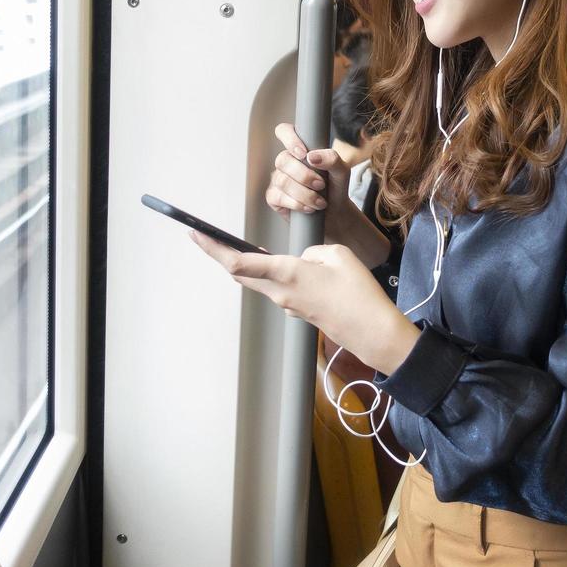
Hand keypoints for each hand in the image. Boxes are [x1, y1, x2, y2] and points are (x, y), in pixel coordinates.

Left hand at [188, 232, 418, 374]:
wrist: (371, 331)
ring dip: (247, 265)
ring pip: (260, 281)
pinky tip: (280, 267)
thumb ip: (312, 252)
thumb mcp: (337, 255)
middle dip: (221, 254)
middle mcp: (281, 292)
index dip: (214, 248)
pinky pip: (279, 288)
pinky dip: (272, 275)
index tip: (195, 234)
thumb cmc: (358, 292)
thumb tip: (302, 261)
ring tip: (238, 248)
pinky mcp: (299, 310)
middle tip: (204, 238)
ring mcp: (289, 304)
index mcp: (287, 274)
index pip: (240, 261)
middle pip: (242, 272)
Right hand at [265, 123, 387, 260]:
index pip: (284, 131)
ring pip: (282, 180)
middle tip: (321, 185)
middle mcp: (286, 162)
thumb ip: (332, 158)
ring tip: (320, 201)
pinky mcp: (274, 197)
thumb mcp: (342, 171)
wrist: (335, 213)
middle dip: (304, 175)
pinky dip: (297, 204)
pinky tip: (309, 208)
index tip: (303, 153)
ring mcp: (278, 179)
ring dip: (304, 193)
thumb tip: (312, 156)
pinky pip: (278, 196)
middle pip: (282, 159)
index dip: (289, 138)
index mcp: (300, 148)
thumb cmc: (335, 187)